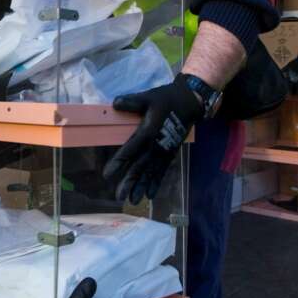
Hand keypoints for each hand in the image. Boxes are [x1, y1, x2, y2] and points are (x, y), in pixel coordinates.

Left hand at [104, 74, 202, 203]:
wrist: (190, 103)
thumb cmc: (166, 99)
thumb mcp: (148, 97)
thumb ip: (132, 102)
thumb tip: (115, 104)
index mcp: (149, 131)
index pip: (131, 149)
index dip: (119, 161)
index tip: (107, 174)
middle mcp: (156, 145)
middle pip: (140, 166)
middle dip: (129, 181)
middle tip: (119, 196)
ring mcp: (165, 151)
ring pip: (151, 172)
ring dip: (142, 186)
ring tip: (133, 200)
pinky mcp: (170, 153)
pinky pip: (162, 171)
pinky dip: (156, 183)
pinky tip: (150, 195)